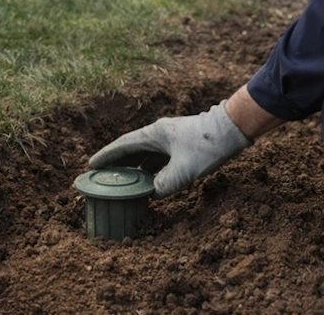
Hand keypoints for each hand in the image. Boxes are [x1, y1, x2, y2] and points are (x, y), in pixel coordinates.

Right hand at [89, 100, 252, 197]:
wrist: (232, 130)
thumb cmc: (207, 146)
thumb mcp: (183, 171)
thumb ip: (163, 185)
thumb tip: (151, 194)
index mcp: (154, 134)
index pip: (123, 145)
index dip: (106, 156)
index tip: (91, 164)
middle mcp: (159, 133)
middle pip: (131, 149)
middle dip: (117, 163)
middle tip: (102, 176)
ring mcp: (170, 138)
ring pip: (145, 154)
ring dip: (134, 167)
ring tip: (122, 182)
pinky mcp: (180, 144)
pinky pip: (158, 157)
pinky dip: (150, 168)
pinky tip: (148, 181)